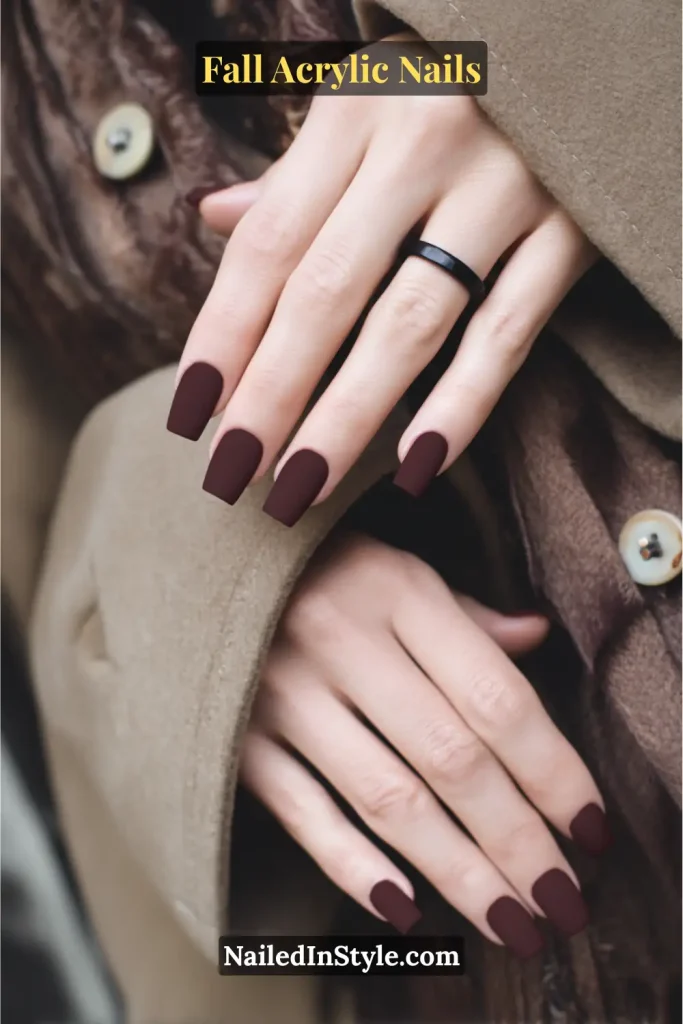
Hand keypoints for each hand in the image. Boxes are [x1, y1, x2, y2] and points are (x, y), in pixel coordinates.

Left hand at [170, 54, 596, 523]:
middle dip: (271, 394)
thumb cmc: (452, 84)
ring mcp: (505, 187)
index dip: (223, 334)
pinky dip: (462, 403)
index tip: (192, 413)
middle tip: (231, 472)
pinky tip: (416, 464)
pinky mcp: (571, 230)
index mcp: (357, 108)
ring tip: (302, 485)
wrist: (585, 50)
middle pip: (326, 293)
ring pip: (409, 324)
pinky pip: (507, 333)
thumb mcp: (364, 98)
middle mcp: (425, 142)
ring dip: (347, 417)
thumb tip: (215, 218)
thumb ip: (297, 171)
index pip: (269, 242)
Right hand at [240, 537, 611, 956]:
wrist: (199, 568)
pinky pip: (303, 813)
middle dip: (515, 839)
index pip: (494, 694)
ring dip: (454, 867)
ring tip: (506, 917)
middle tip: (558, 900)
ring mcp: (283, 691)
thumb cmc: (318, 568)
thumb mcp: (395, 568)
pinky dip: (353, 866)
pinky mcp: (239, 736)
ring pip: (386, 797)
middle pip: (450, 757)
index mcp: (395, 590)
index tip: (586, 827)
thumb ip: (464, 615)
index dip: (550, 769)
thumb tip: (534, 640)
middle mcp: (341, 639)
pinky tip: (404, 908)